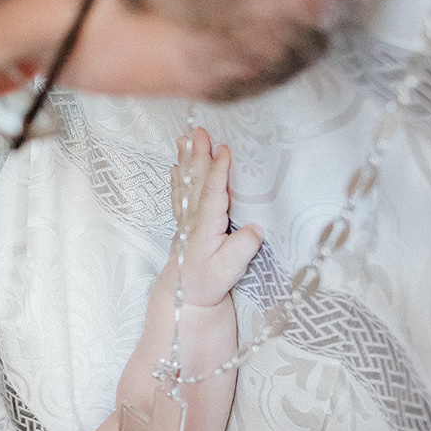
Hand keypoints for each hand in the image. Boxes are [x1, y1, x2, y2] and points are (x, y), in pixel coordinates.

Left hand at [172, 127, 263, 308]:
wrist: (184, 298)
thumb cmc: (207, 285)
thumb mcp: (229, 272)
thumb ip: (242, 248)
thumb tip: (255, 228)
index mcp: (206, 227)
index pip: (213, 193)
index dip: (218, 171)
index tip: (223, 149)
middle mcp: (194, 219)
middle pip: (197, 182)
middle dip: (198, 155)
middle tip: (198, 131)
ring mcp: (187, 221)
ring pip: (187, 185)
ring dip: (186, 161)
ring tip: (183, 139)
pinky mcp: (185, 225)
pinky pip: (181, 196)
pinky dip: (179, 179)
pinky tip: (175, 166)